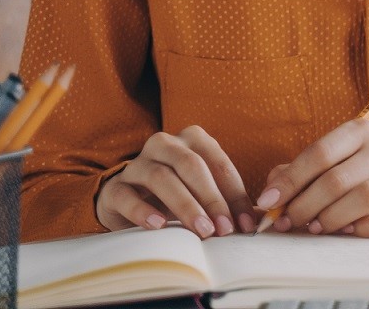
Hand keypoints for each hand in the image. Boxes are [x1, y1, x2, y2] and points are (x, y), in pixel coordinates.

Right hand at [96, 126, 256, 237]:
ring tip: (201, 229)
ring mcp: (137, 163)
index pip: (219, 164)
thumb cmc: (177, 194)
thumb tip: (253, 221)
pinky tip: (158, 225)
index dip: (235, 195)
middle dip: (212, 198)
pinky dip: (143, 210)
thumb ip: (227, 200)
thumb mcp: (203, 191)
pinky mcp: (115, 186)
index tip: (245, 224)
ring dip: (185, 205)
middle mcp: (165, 144)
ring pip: (162, 177)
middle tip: (224, 228)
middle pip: (192, 166)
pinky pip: (126, 195)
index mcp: (193, 139)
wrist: (129, 199)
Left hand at [255, 121, 368, 236]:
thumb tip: (270, 193)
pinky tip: (348, 232)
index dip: (290, 180)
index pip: (320, 153)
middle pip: (337, 179)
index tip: (267, 202)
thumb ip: (297, 173)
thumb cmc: (358, 176)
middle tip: (286, 223)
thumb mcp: (331, 164)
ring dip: (331, 218)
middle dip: (304, 205)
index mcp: (361, 131)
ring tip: (314, 228)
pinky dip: (366, 229)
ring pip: (364, 197)